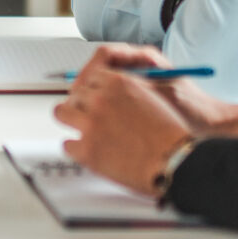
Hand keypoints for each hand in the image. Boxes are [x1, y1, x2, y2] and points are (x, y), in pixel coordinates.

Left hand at [54, 49, 192, 195]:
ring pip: (61, 112)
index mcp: (119, 82)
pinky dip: (76, 150)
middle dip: (81, 105)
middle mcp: (101, 99)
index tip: (90, 97)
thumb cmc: (171, 135)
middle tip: (86, 117)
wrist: (176, 162)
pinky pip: (67, 145)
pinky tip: (87, 152)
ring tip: (80, 130)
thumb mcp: (154, 97)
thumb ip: (129, 91)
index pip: (90, 76)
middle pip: (74, 94)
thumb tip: (112, 96)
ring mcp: (91, 124)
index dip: (90, 89)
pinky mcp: (87, 149)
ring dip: (71, 120)